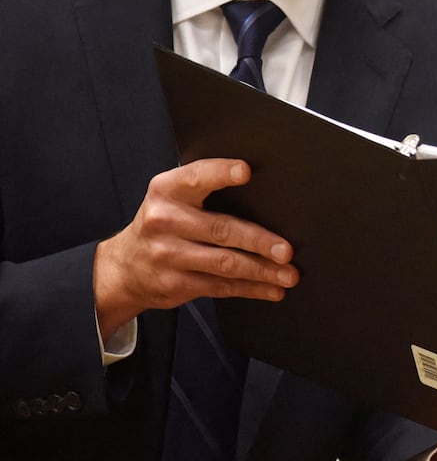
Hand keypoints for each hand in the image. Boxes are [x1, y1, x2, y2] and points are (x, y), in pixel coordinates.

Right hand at [92, 158, 297, 336]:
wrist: (122, 267)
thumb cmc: (163, 222)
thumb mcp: (171, 197)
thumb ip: (203, 187)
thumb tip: (264, 189)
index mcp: (166, 190)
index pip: (196, 177)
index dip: (221, 173)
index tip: (246, 171)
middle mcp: (164, 221)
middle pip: (220, 230)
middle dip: (258, 241)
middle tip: (286, 250)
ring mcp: (168, 256)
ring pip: (225, 264)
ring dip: (262, 271)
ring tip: (289, 274)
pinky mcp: (175, 284)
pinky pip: (221, 287)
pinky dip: (252, 289)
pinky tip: (273, 288)